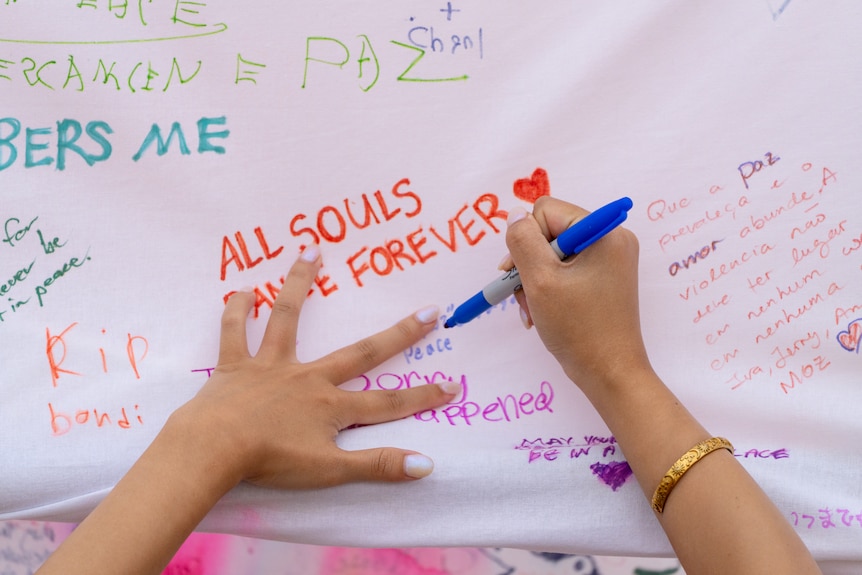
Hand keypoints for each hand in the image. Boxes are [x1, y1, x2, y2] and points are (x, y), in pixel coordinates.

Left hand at [170, 244, 458, 489]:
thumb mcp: (330, 470)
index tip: (453, 385)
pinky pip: (235, 332)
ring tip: (311, 250)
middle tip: (429, 311)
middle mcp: (308, 378)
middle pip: (361, 353)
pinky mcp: (235, 366)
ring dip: (300, 284)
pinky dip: (238, 310)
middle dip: (399, 334)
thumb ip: (377, 465)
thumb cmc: (271, 460)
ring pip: (289, 318)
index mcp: (331, 406)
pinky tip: (243, 290)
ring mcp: (271, 366)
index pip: (388, 403)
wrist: (214, 448)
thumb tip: (427, 465)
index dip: (422, 396)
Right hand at [504, 197, 651, 391]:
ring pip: (553, 253)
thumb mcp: (541, 281)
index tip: (517, 272)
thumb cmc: (578, 329)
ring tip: (533, 309)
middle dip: (529, 263)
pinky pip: (566, 270)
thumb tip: (515, 215)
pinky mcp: (604, 279)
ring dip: (535, 280)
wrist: (609, 373)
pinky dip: (548, 288)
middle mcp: (611, 240)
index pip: (547, 212)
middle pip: (549, 231)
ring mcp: (609, 260)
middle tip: (523, 295)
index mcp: (603, 233)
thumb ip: (523, 241)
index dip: (526, 239)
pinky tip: (542, 312)